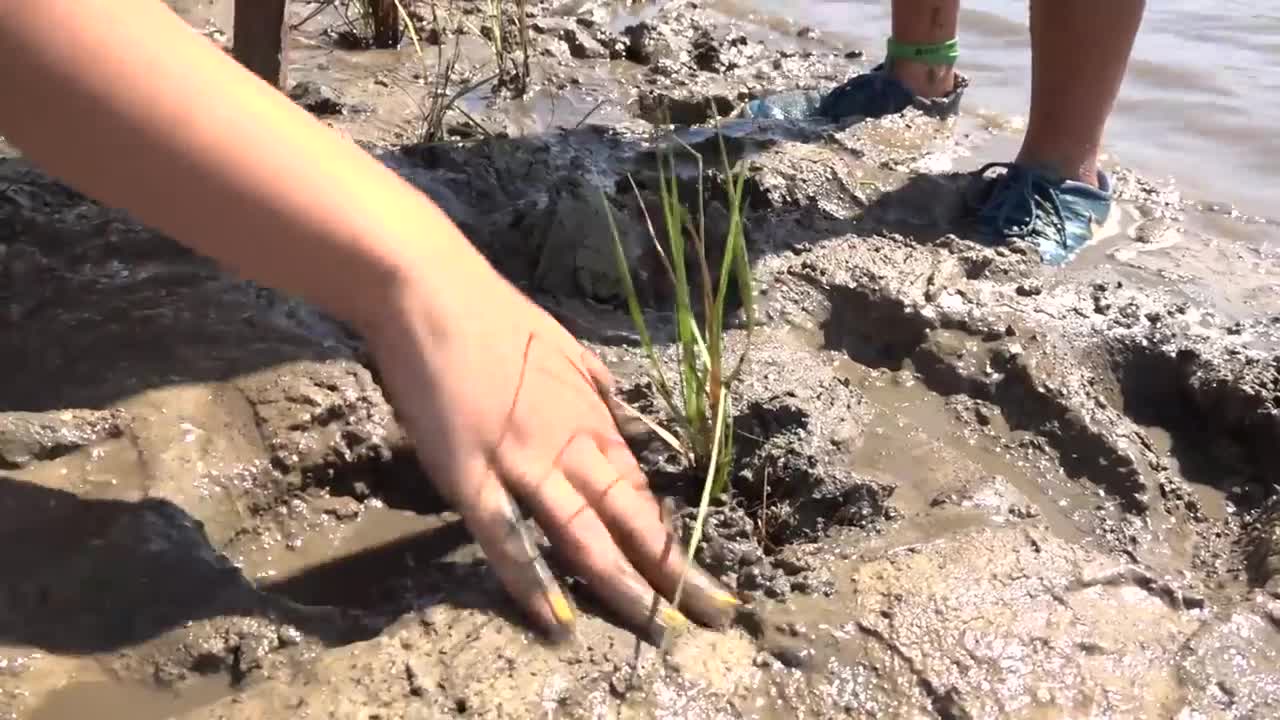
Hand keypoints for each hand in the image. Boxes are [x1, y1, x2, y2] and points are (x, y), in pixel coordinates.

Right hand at [362, 254, 739, 641]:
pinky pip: (505, 537)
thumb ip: (598, 393)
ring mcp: (521, 462)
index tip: (707, 584)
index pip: (643, 498)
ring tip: (656, 630)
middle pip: (630, 521)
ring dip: (621, 584)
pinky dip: (532, 581)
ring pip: (581, 534)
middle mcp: (570, 447)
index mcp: (594, 422)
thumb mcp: (567, 352)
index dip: (674, 545)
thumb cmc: (497, 318)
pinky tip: (557, 620)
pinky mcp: (469, 474)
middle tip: (714, 621)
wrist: (431, 290)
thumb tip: (625, 421)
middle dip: (673, 575)